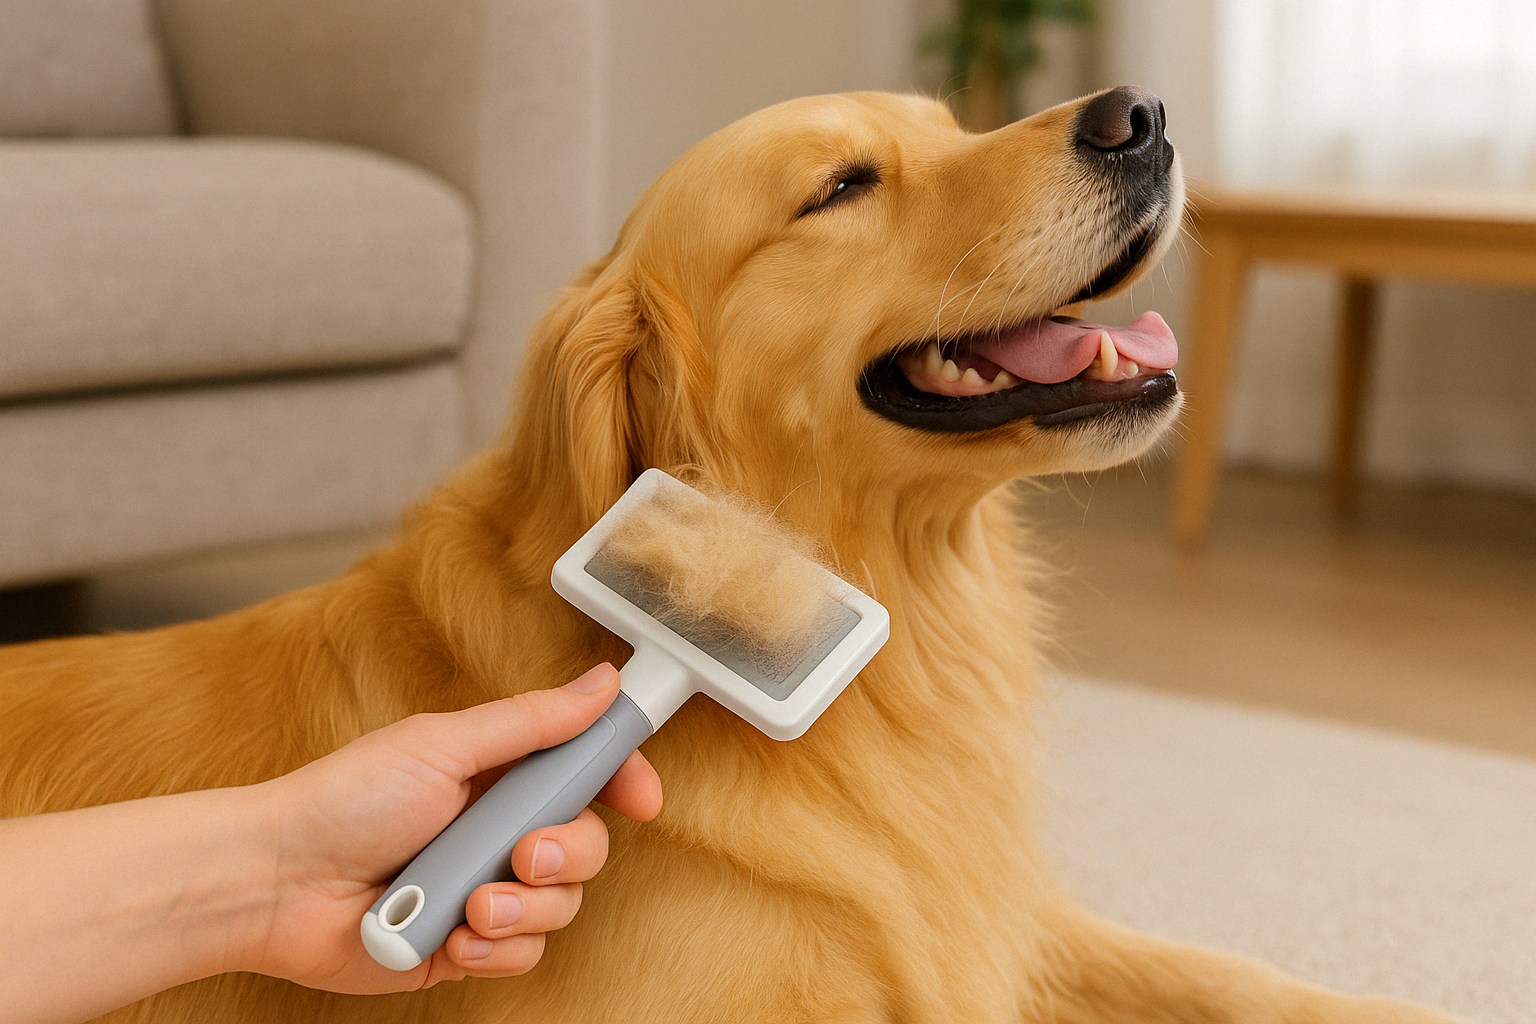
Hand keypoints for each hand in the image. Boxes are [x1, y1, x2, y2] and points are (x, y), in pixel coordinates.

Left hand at [247, 663, 660, 992]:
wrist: (275, 883)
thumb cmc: (344, 800)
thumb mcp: (445, 745)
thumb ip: (532, 721)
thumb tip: (602, 682)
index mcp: (498, 774)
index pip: (586, 773)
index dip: (621, 782)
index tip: (642, 799)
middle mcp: (498, 832)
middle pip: (586, 845)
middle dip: (565, 854)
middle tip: (520, 853)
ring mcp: (484, 890)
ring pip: (561, 906)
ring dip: (523, 909)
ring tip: (470, 904)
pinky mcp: (466, 946)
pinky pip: (522, 955)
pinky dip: (494, 948)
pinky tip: (454, 937)